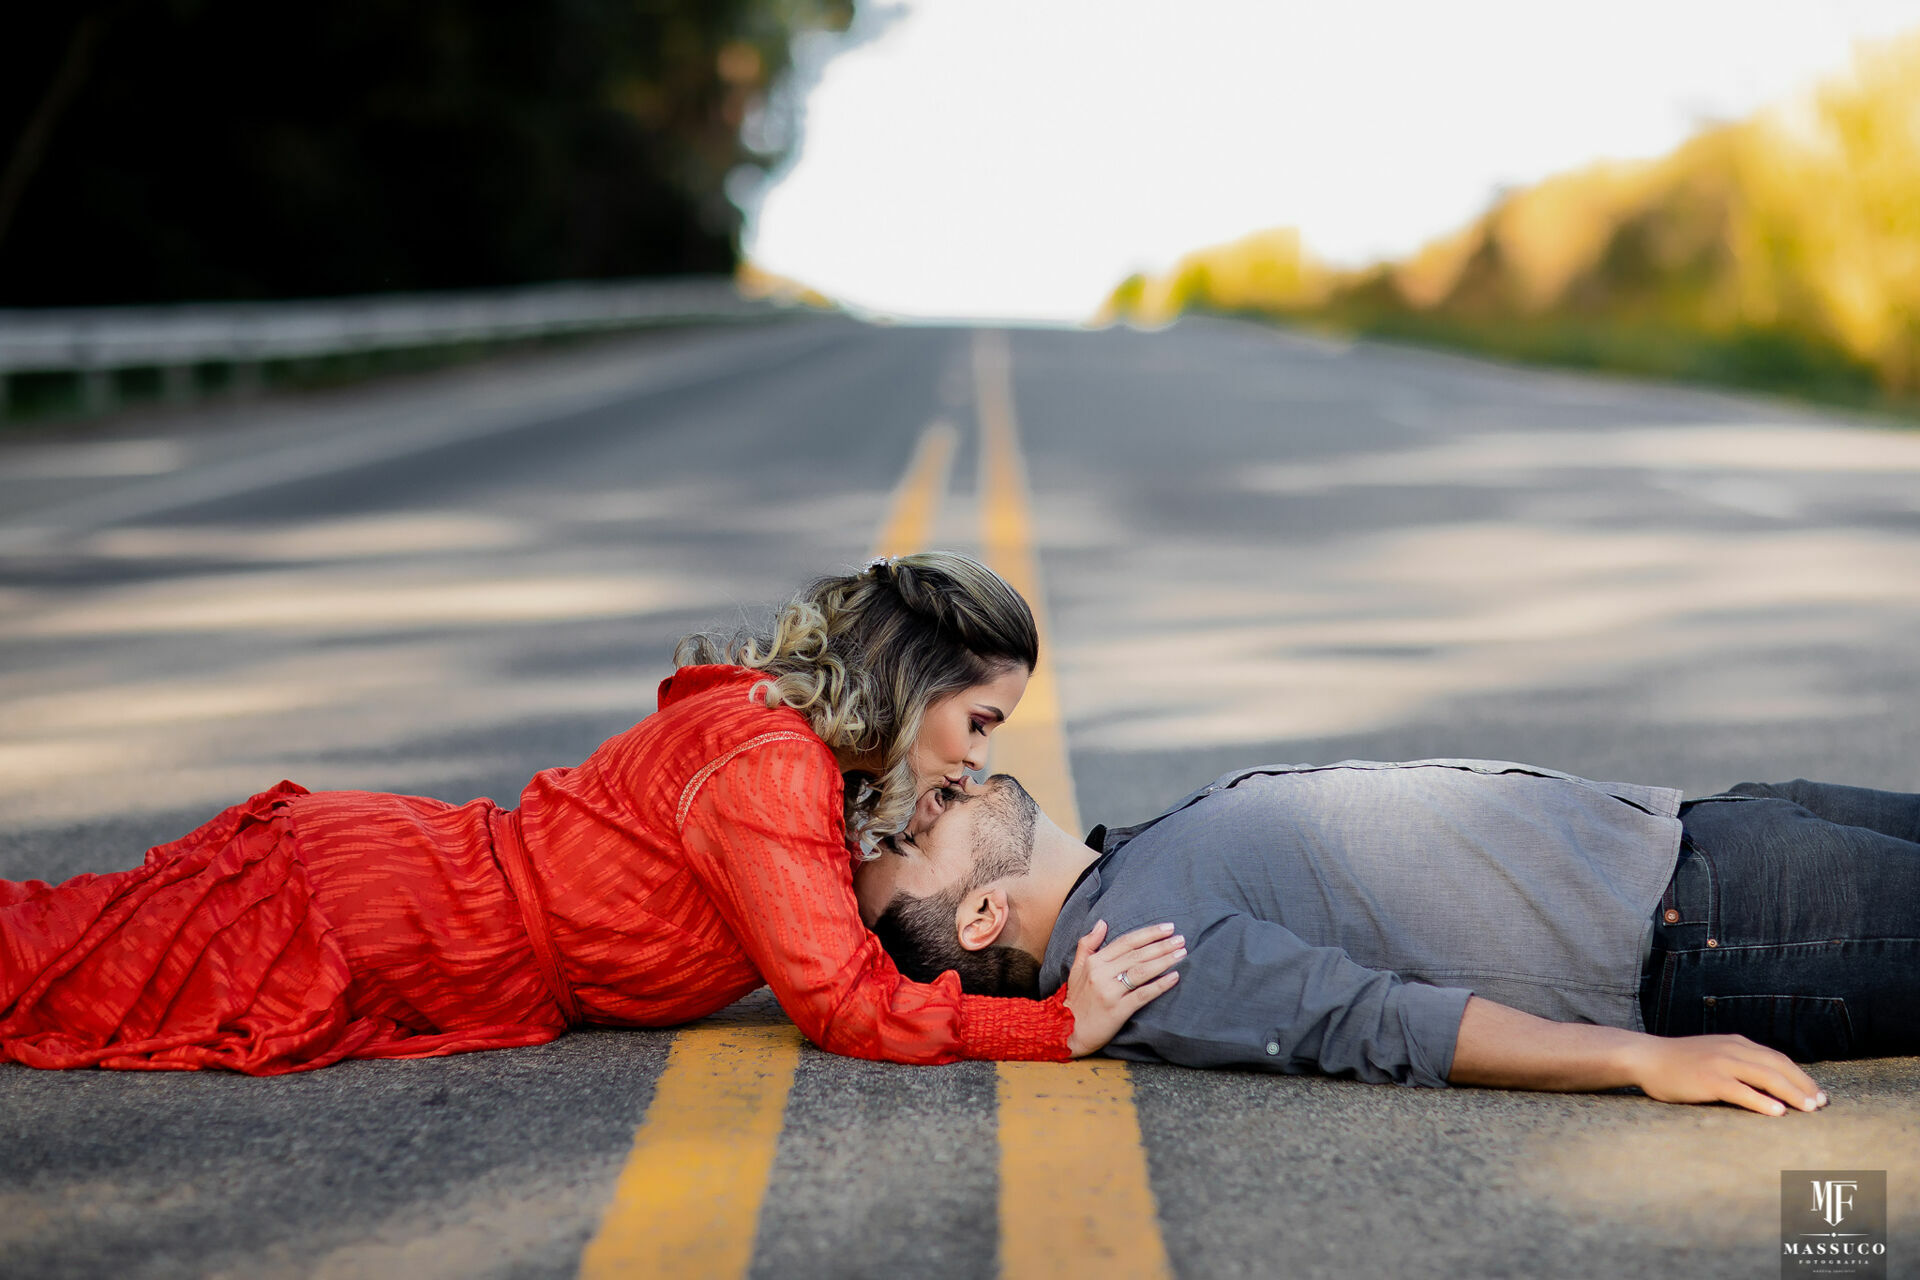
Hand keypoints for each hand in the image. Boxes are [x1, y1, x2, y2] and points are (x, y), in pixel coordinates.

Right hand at [1061, 920, 1184, 1056]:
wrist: (1066, 1031)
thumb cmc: (1076, 999)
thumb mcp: (1076, 968)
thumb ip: (1087, 944)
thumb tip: (1102, 922)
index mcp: (1094, 962)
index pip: (1126, 942)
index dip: (1148, 933)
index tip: (1167, 927)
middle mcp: (1101, 974)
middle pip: (1137, 955)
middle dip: (1162, 945)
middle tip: (1181, 939)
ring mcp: (1109, 992)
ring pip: (1141, 972)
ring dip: (1164, 961)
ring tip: (1182, 953)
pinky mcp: (1117, 1010)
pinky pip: (1142, 995)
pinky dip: (1160, 985)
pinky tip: (1174, 977)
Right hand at [1624, 1033, 1829, 1115]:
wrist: (1646, 1057)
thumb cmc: (1679, 1062)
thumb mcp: (1713, 1054)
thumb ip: (1738, 1063)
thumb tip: (1766, 1084)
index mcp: (1736, 1043)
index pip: (1778, 1059)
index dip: (1801, 1077)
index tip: (1818, 1094)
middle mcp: (1732, 1050)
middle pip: (1778, 1066)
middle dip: (1804, 1085)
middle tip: (1822, 1104)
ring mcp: (1720, 1063)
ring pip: (1766, 1077)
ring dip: (1792, 1093)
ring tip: (1809, 1109)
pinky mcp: (1708, 1080)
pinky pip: (1741, 1091)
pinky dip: (1761, 1101)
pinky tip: (1777, 1112)